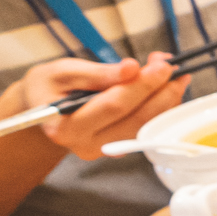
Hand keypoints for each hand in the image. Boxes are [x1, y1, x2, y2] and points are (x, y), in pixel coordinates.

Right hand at [0, 54, 190, 161]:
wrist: (43, 109)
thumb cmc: (48, 87)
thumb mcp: (62, 72)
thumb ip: (96, 73)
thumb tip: (131, 68)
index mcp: (66, 127)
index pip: (113, 106)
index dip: (141, 85)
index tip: (161, 66)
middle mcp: (87, 145)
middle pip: (136, 118)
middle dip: (160, 91)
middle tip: (173, 67)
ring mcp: (106, 150)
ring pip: (147, 125)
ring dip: (166, 98)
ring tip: (173, 72)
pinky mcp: (119, 147)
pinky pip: (147, 126)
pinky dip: (161, 106)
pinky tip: (165, 86)